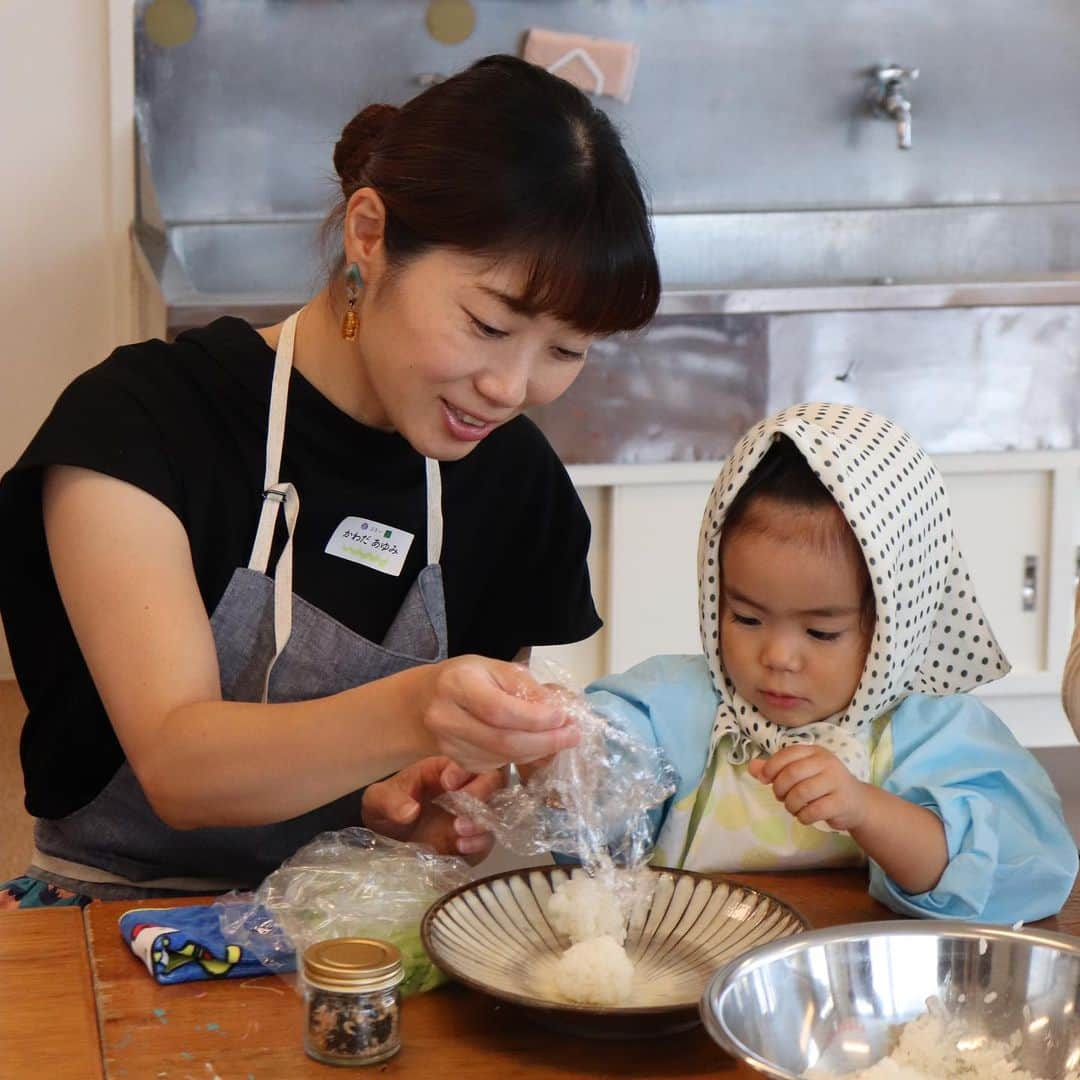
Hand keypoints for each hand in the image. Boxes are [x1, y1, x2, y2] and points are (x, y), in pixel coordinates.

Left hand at [361, 756, 503, 863]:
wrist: (388, 840)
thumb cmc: (385, 808)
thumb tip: (410, 811)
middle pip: (492, 780)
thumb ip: (390, 801)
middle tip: (462, 811)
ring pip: (496, 809)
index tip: (448, 784)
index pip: (465, 760)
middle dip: (481, 792)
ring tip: (459, 831)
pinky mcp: (473, 840)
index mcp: (444, 769)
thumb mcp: (377, 801)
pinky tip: (461, 847)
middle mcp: (465, 788)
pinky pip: (488, 839)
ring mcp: (472, 815)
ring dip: (482, 820)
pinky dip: (479, 843)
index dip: (462, 770)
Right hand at [422, 657, 579, 773]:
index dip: (534, 718)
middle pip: (503, 740)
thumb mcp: (492, 667)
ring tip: (561, 739)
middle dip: (545, 741)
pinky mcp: (458, 763)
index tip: (563, 717)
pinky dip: (523, 756)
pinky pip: (497, 764)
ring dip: (538, 751)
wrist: (419, 704)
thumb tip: (555, 709)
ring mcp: (449, 746)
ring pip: (503, 757)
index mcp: (456, 684)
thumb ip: (522, 686)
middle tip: (573, 735)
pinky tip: (536, 745)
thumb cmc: (463, 679)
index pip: (499, 710)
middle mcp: (447, 718)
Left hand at [748, 745, 868, 831]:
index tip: (764, 780)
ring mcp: (836, 781)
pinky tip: (805, 816)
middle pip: (792, 774)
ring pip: (801, 793)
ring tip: (793, 808)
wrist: (856, 802)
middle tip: (780, 797)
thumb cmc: (822, 785)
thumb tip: (751, 767)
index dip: (771, 767)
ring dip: (791, 805)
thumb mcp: (800, 773)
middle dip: (779, 789)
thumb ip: (776, 769)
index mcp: (814, 751)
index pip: (787, 754)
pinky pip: (813, 811)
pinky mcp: (842, 802)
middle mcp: (826, 763)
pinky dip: (803, 816)